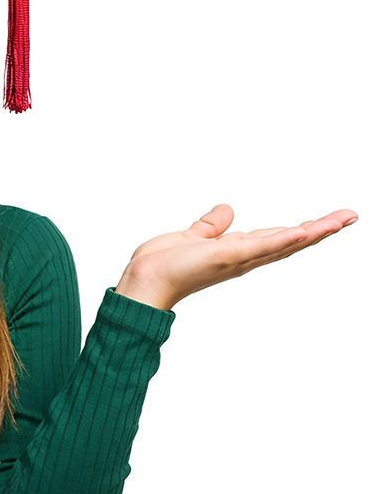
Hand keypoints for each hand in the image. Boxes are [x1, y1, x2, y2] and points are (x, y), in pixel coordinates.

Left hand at [115, 205, 358, 311]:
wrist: (143, 282)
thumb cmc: (161, 266)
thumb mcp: (191, 236)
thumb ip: (210, 225)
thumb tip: (228, 211)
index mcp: (236, 251)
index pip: (277, 237)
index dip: (303, 228)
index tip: (330, 219)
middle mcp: (244, 257)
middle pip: (291, 241)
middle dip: (321, 229)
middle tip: (350, 216)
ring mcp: (238, 259)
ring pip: (284, 243)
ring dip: (315, 231)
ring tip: (343, 219)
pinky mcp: (228, 258)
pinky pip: (261, 248)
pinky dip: (283, 240)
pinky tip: (305, 232)